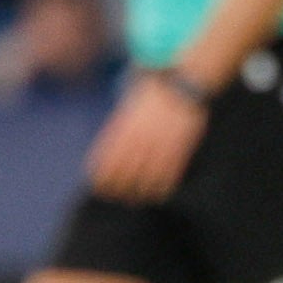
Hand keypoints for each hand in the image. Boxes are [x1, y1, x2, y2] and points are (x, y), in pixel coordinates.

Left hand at [85, 71, 208, 200]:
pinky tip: (158, 192)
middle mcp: (142, 136)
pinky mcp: (180, 146)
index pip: (108, 157)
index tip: (99, 185)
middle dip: (118, 186)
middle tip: (115, 195)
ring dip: (139, 190)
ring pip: (146, 175)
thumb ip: (119, 128)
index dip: (103, 175)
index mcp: (126, 126)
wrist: (183, 84)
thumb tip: (107, 154)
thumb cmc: (153, 94)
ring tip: (134, 199)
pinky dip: (162, 185)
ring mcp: (161, 142)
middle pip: (125, 170)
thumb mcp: (130, 106)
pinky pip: (170, 172)